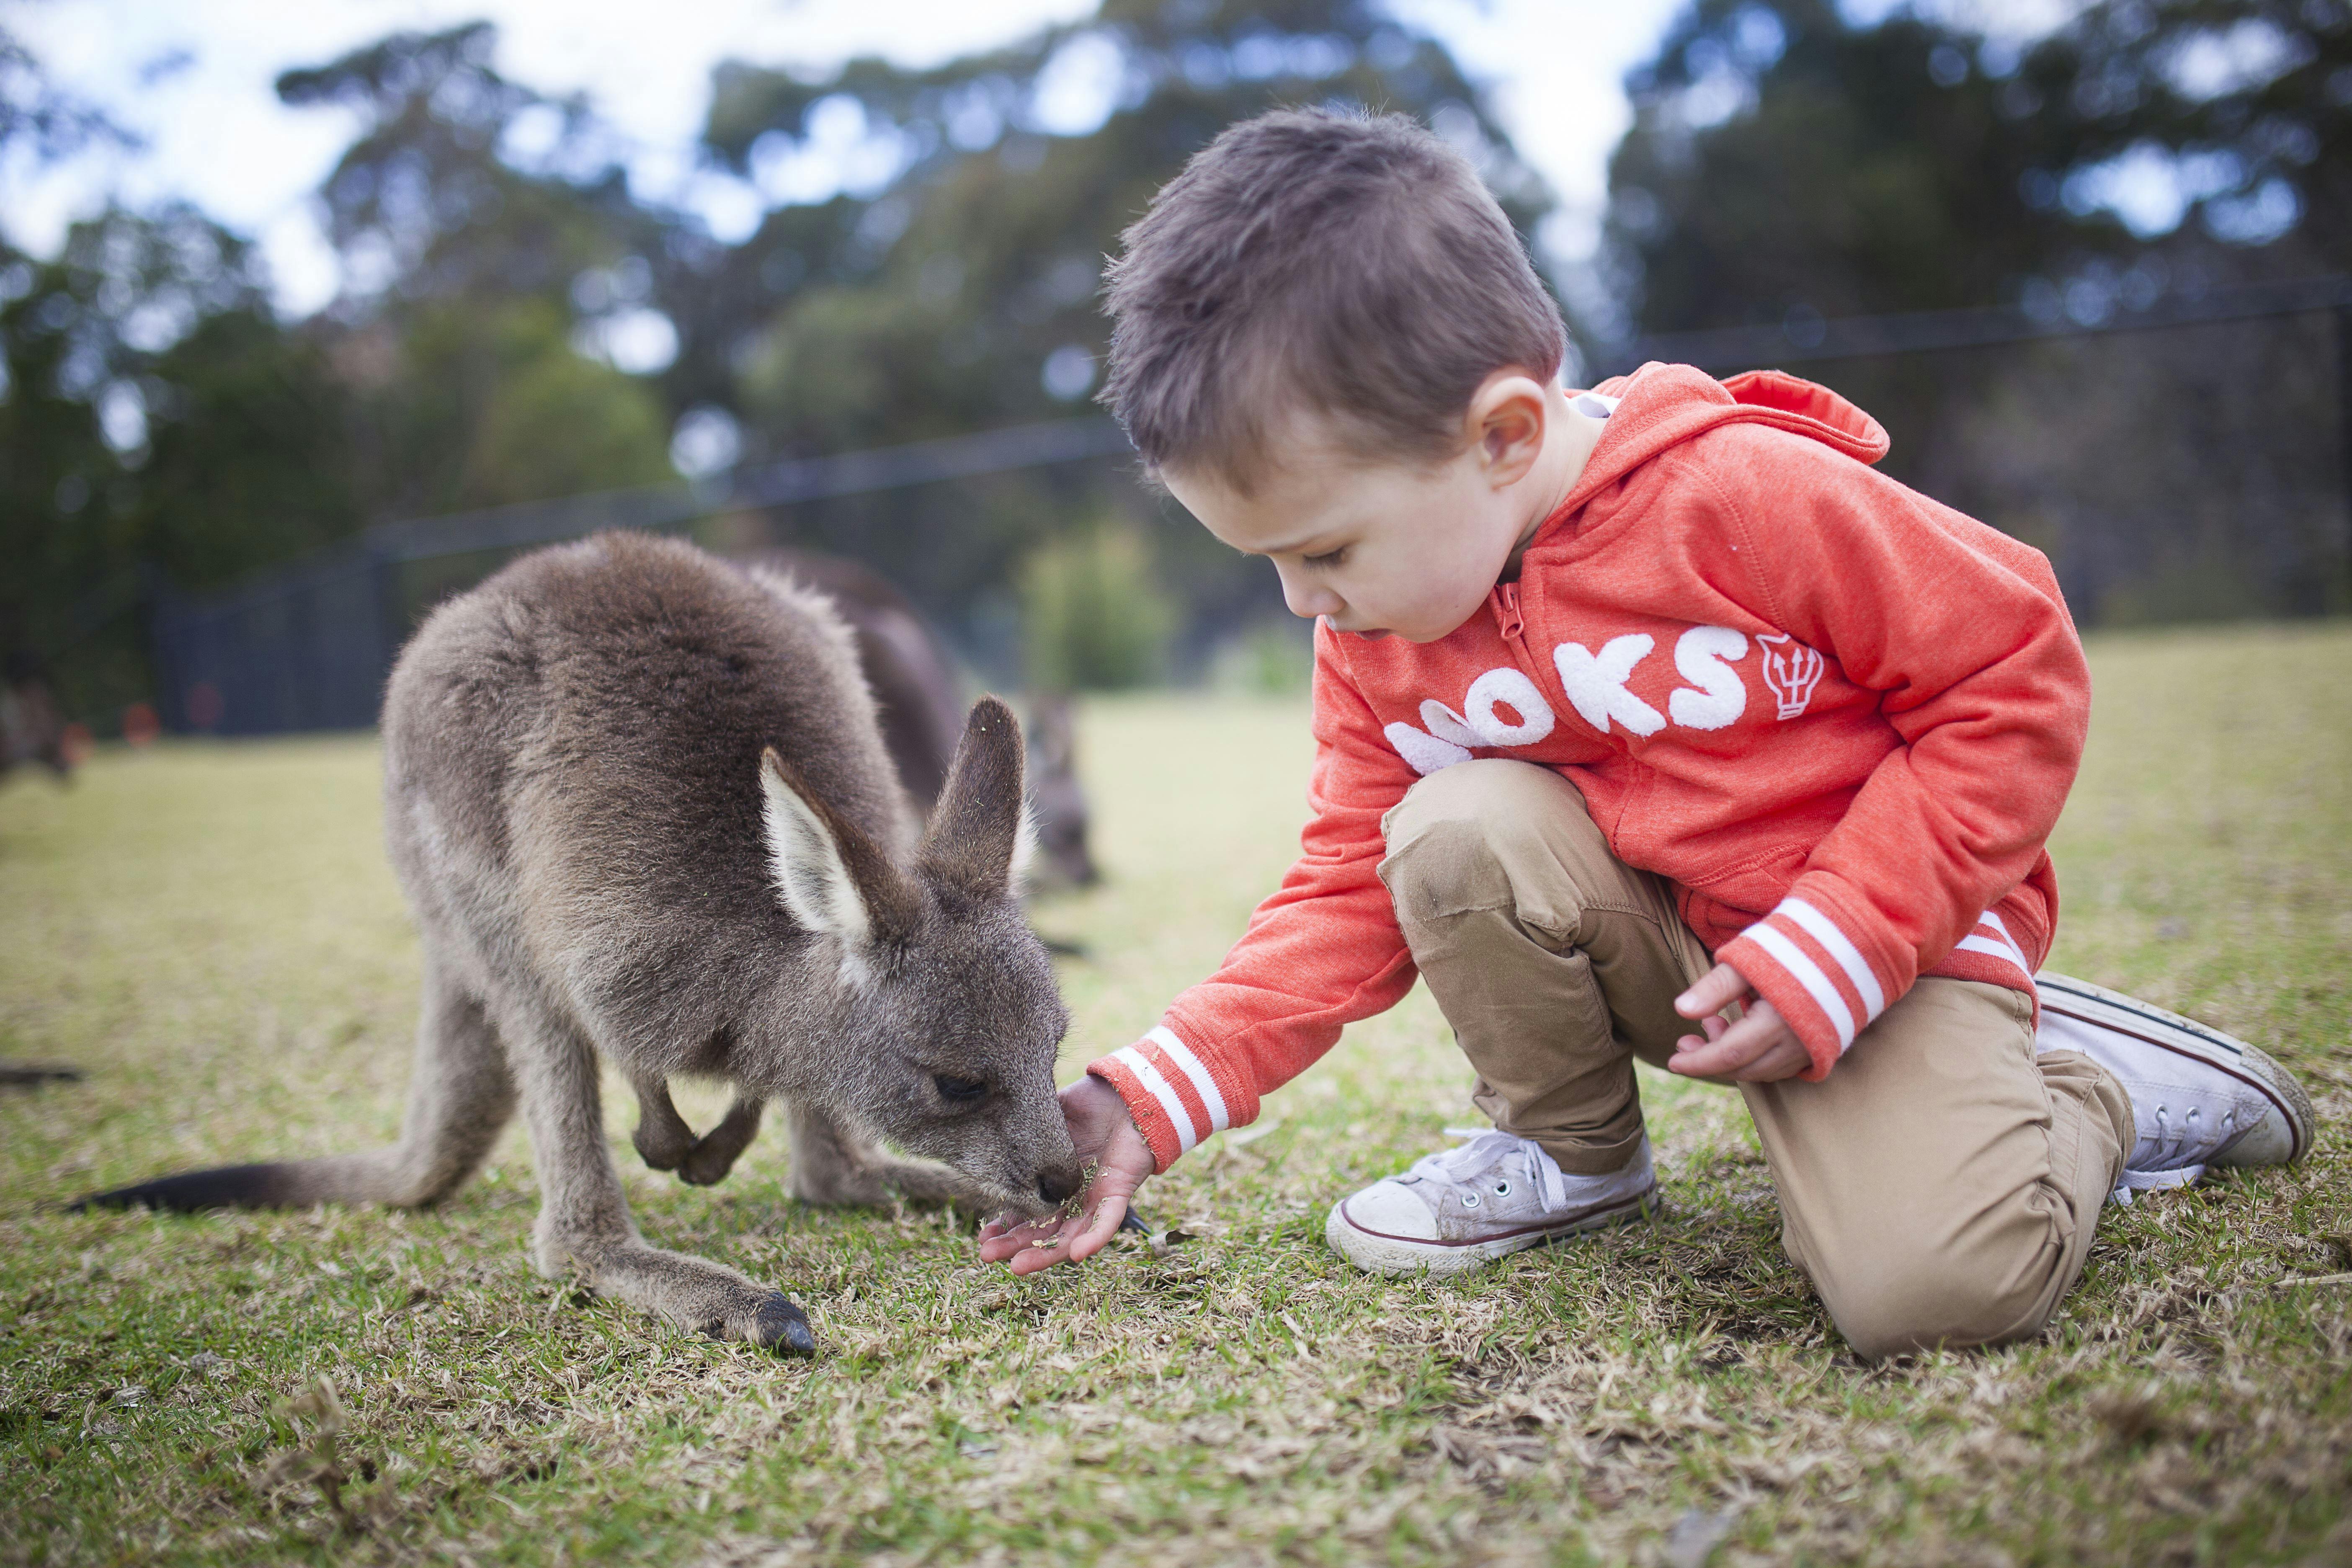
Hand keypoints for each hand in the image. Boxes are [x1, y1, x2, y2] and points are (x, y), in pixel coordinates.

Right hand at [977, 1074, 1154, 1274]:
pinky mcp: (1118, 1194)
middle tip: (988, 1256)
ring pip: (1070, 1235)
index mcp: (1052, 1180)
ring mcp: (1094, 1199)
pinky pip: (1107, 1223)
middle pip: (1043, 1230)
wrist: (1126, 1093)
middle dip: (1016, 1246)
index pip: (1026, 1211)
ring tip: (1017, 1267)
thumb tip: (988, 1131)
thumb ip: (1025, 1131)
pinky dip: (1093, 1239)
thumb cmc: (1088, 1103)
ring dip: (1046, 1254)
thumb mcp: (1047, 1117)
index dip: (1005, 1226)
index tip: (982, 1236)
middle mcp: (1072, 1196)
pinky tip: (1077, 1255)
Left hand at [1668, 962, 1813, 1082]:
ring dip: (1731, 1059)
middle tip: (1685, 1041)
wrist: (1848, 947)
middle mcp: (1798, 1043)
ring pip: (1762, 1071)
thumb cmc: (1792, 949)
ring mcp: (1812, 1049)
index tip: (1672, 1061)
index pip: (1729, 1055)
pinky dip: (1754, 1059)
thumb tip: (1681, 1010)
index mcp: (1778, 1023)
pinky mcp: (1820, 1048)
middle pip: (1743, 1068)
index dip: (1698, 1062)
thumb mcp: (1749, 960)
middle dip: (1708, 1060)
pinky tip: (1739, 1035)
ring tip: (1712, 1026)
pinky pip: (1780, 1067)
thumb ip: (1715, 987)